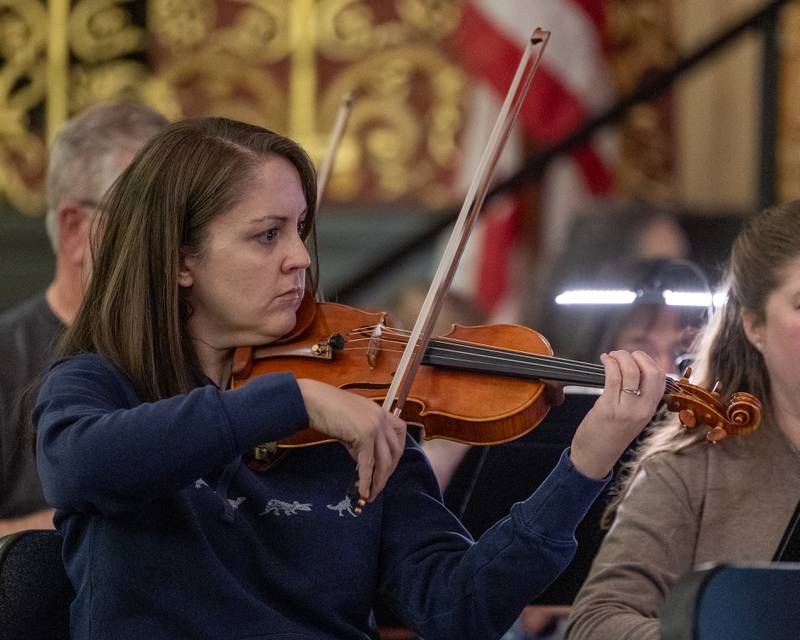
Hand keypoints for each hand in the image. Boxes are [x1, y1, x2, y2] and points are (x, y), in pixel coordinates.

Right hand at [296, 379, 406, 501]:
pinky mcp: (364, 435)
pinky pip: (367, 464)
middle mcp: (381, 418)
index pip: (400, 433)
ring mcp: (374, 426)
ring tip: (371, 494)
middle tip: (378, 486)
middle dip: (388, 472)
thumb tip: (365, 463)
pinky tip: (364, 492)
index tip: (389, 465)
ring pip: (384, 461)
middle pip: (395, 451)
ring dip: (379, 481)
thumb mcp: (352, 424)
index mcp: (380, 411)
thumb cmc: (327, 409)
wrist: (313, 400)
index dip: (397, 452)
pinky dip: (366, 481)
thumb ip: (363, 440)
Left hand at [570, 350, 664, 478]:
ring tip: (611, 356)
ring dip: (621, 356)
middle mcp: (642, 410)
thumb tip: (634, 369)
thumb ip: (637, 397)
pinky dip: (609, 363)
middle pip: (652, 372)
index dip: (649, 362)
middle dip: (637, 356)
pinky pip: (613, 378)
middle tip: (623, 355)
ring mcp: (626, 409)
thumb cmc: (610, 434)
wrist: (595, 457)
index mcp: (650, 409)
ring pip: (631, 371)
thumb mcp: (632, 416)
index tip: (635, 358)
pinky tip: (604, 360)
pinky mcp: (608, 409)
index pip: (661, 378)